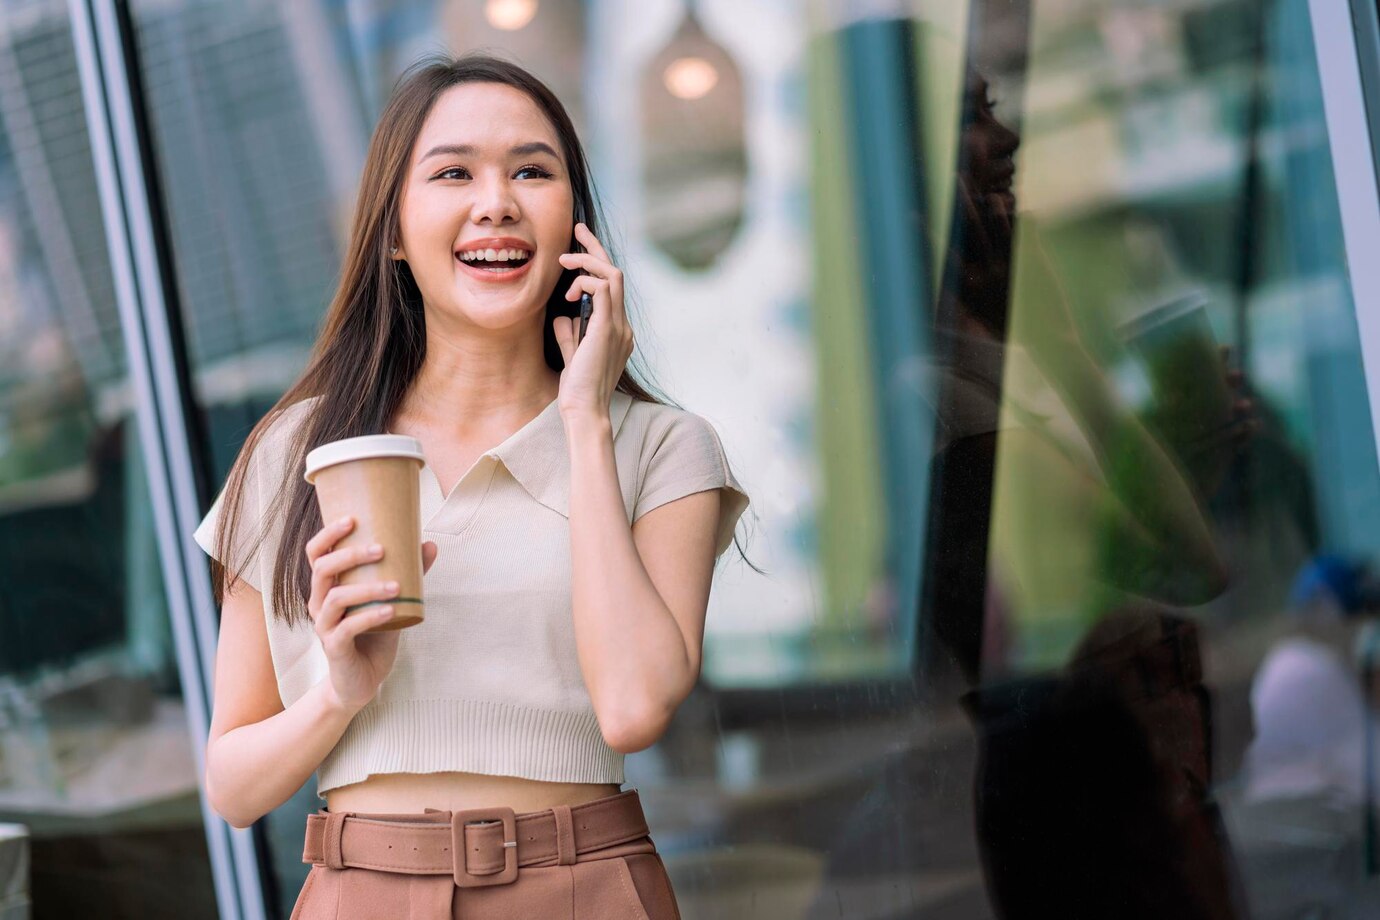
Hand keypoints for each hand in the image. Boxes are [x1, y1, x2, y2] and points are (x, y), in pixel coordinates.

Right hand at [306, 516, 438, 712]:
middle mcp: (319, 603)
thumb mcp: (391, 600)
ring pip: (336, 598)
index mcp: (328, 587)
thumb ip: (408, 574)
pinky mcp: (333, 648)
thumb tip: (429, 543)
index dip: (329, 534)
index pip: (316, 553)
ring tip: (397, 585)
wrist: (363, 680)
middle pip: (322, 569)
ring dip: (367, 587)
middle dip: (350, 555)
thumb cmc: (374, 634)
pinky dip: (370, 616)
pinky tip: (391, 610)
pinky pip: (347, 628)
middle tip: (380, 549)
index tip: (352, 519)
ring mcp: (324, 626)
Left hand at [553, 222, 632, 419]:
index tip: (577, 248)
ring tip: (563, 262)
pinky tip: (568, 291)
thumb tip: (562, 315)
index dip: (596, 263)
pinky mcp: (607, 330)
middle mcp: (622, 325)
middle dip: (595, 247)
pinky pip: (601, 289)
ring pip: (612, 275)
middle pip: (616, 272)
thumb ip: (570, 334)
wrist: (585, 411)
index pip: (611, 287)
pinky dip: (584, 281)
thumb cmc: (577, 390)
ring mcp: (618, 327)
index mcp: (617, 330)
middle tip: (576, 230)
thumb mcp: (573, 355)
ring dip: (587, 261)